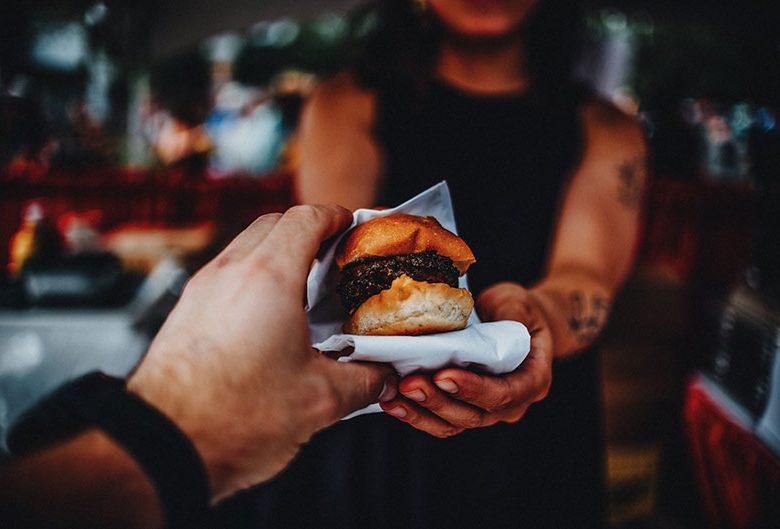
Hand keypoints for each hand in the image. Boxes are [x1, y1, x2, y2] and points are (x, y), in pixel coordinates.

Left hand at [128, 205, 393, 500]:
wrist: (163, 445)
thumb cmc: (232, 418)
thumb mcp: (320, 400)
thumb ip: (363, 380)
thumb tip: (380, 376)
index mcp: (269, 277)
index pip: (307, 218)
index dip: (337, 217)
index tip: (353, 226)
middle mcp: (231, 272)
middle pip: (275, 223)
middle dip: (309, 231)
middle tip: (336, 256)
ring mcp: (202, 289)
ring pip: (246, 247)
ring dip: (278, 254)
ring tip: (306, 289)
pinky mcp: (185, 312)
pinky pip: (226, 275)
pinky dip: (253, 278)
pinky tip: (271, 318)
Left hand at [379, 282, 551, 437]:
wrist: (517, 323)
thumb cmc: (519, 311)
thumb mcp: (518, 303)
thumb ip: (509, 313)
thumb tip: (486, 316)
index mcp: (531, 381)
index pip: (503, 394)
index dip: (473, 389)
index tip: (443, 376)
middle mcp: (510, 404)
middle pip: (474, 415)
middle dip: (439, 402)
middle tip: (409, 384)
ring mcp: (486, 410)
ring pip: (453, 424)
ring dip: (422, 413)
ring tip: (394, 396)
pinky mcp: (463, 408)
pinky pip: (440, 420)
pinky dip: (416, 414)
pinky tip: (392, 402)